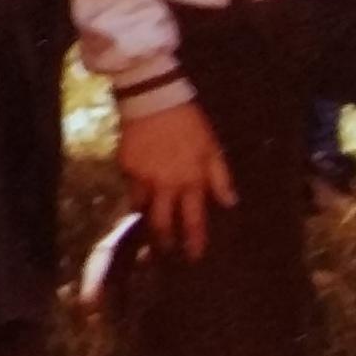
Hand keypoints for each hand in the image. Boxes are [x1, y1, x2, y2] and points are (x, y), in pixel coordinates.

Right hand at [116, 102, 237, 260]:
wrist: (153, 99)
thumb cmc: (189, 124)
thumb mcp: (212, 148)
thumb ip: (220, 177)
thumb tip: (230, 203)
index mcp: (190, 181)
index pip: (193, 220)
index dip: (194, 241)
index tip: (194, 256)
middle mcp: (165, 184)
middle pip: (161, 222)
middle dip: (164, 240)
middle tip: (165, 250)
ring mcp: (142, 176)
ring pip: (141, 207)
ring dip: (146, 216)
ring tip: (148, 221)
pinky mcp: (125, 166)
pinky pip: (130, 185)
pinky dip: (135, 189)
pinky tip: (139, 186)